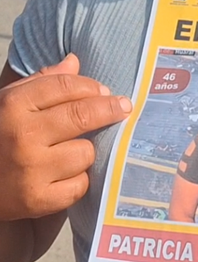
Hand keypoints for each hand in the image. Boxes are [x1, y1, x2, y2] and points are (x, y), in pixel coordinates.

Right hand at [0, 54, 130, 220]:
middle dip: (109, 109)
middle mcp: (22, 135)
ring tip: (71, 152)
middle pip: (83, 115)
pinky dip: (78, 181)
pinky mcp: (39, 199)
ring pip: (86, 153)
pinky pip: (81, 185)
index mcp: (12, 106)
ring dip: (85, 152)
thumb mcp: (6, 105)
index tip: (105, 91)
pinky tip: (65, 177)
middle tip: (122, 108)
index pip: (65, 86)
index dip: (91, 86)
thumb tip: (73, 62)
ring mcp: (31, 169)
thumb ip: (39, 83)